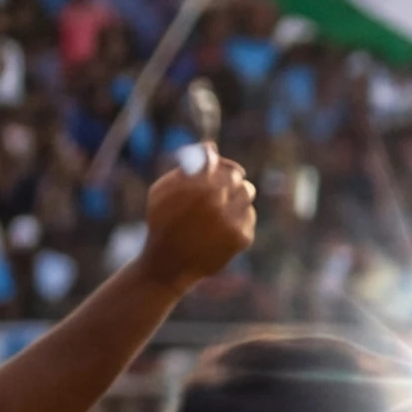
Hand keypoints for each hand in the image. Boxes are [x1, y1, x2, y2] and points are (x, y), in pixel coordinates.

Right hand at [130, 158, 257, 290]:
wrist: (167, 265)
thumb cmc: (162, 223)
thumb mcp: (162, 192)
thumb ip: (187, 167)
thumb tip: (211, 147)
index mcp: (197, 187)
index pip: (221, 165)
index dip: (220, 164)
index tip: (216, 168)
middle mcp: (218, 202)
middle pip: (237, 177)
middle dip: (229, 179)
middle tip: (219, 187)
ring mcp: (232, 221)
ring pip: (247, 193)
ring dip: (235, 196)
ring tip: (217, 207)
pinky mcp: (242, 237)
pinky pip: (249, 215)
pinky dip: (238, 217)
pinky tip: (219, 227)